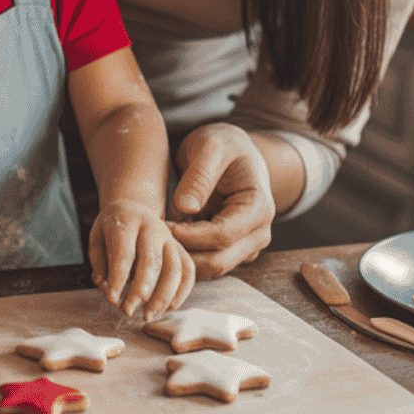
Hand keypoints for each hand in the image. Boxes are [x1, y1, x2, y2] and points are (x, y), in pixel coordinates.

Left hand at [89, 200, 194, 317]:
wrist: (134, 207)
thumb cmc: (113, 227)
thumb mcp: (97, 236)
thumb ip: (99, 261)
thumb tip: (105, 285)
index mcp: (128, 220)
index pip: (124, 253)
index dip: (118, 280)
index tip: (112, 300)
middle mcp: (152, 227)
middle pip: (152, 262)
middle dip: (140, 291)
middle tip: (128, 311)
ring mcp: (170, 238)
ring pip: (174, 268)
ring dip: (162, 297)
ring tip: (148, 315)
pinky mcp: (181, 248)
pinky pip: (188, 271)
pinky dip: (181, 292)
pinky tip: (168, 308)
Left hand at [167, 124, 274, 278]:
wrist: (232, 151)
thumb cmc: (223, 144)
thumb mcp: (211, 146)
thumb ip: (200, 175)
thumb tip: (185, 208)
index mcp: (259, 208)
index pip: (222, 236)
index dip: (189, 235)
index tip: (163, 224)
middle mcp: (259, 233)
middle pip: (217, 262)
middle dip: (183, 254)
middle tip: (153, 238)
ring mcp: (246, 246)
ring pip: (210, 268)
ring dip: (182, 259)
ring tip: (156, 240)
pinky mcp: (231, 251)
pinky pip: (206, 264)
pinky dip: (185, 257)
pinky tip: (165, 242)